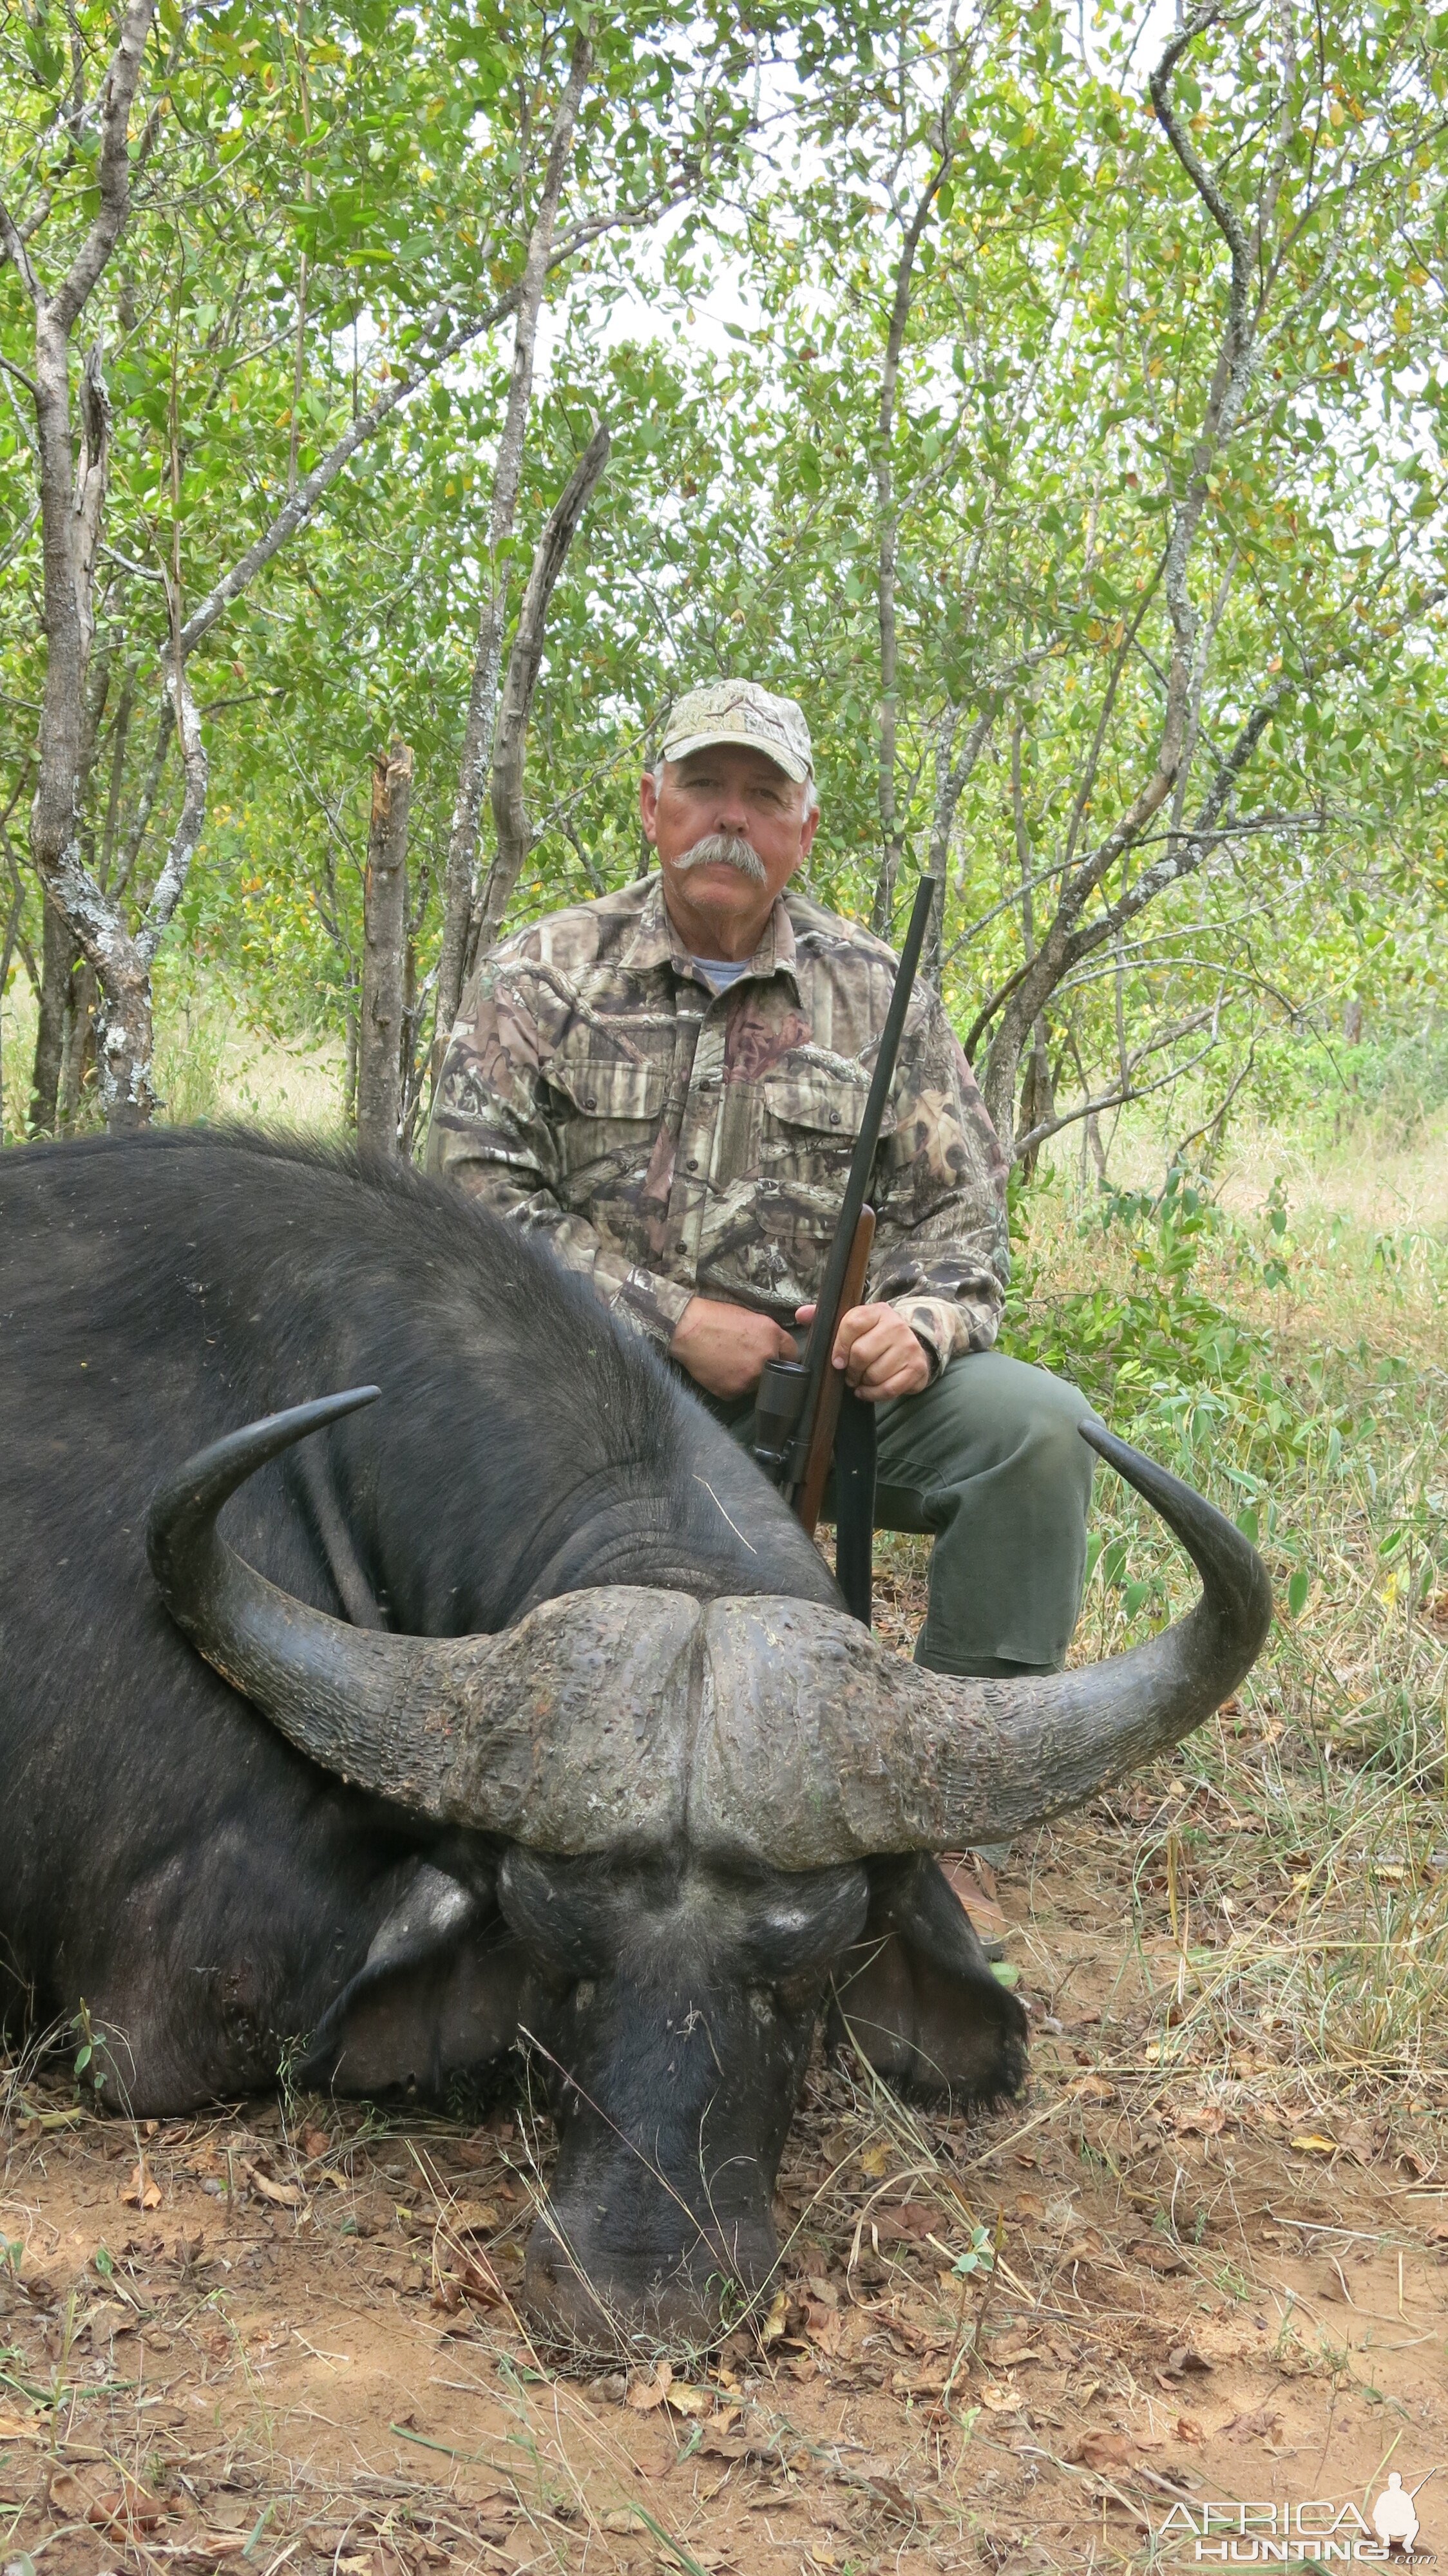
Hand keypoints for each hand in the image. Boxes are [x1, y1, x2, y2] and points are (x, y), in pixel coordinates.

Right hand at [672, 1295, 798, 1399]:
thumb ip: (770, 1334)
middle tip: (746, 1358)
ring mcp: (749, 1379)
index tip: (777, 1356)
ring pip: (756, 1385)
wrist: (687, 1329)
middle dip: (765, 1367)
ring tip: (730, 1363)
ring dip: (748, 1378)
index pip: (792, 1354)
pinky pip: (737, 1392)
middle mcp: (765, 1359)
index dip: (783, 1354)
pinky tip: (720, 1371)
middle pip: (775, 1372)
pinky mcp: (732, 1392)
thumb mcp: (751, 1317)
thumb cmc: (715, 1317)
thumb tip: (780, 1349)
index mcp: (772, 1337)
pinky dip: (731, 1384)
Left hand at [795, 1300, 930, 1402]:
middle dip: (851, 1369)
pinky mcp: (917, 1368)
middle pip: (861, 1353)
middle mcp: (896, 1325)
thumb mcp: (853, 1324)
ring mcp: (909, 1346)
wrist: (913, 1346)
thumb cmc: (874, 1337)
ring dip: (863, 1382)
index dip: (839, 1346)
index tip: (837, 1361)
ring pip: (874, 1373)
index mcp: (877, 1311)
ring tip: (861, 1379)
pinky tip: (867, 1390)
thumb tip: (800, 1315)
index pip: (851, 1324)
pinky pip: (889, 1389)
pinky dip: (874, 1394)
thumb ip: (825, 1318)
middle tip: (850, 1374)